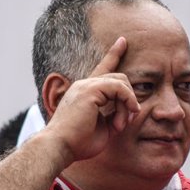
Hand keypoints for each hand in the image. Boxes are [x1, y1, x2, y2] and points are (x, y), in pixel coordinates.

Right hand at [43, 37, 140, 162]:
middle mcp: (84, 85)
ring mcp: (86, 85)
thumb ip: (114, 115)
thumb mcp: (102, 127)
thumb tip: (130, 111)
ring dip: (127, 104)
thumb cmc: (78, 143)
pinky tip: (126, 115)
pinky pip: (119, 88)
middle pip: (118, 77)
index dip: (114, 54)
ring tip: (120, 125)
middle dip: (128, 99)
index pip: (102, 68)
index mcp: (85, 92)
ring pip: (121, 82)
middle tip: (125, 122)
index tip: (123, 41)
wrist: (59, 147)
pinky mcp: (90, 90)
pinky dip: (127, 101)